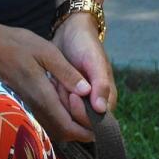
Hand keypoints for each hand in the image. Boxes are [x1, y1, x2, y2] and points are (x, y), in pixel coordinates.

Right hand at [0, 23, 95, 142]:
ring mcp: (29, 109)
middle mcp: (36, 108)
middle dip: (81, 131)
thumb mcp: (46, 52)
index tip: (100, 125)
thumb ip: (67, 74)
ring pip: (55, 128)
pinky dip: (61, 118)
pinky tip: (67, 105)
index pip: (68, 126)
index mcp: (43, 96)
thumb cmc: (16, 46)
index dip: (86, 131)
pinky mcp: (25, 105)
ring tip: (85, 112)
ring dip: (71, 125)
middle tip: (96, 119)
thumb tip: (86, 91)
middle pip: (63, 133)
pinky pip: (47, 120)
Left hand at [53, 12, 116, 129]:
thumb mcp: (95, 62)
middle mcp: (93, 108)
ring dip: (58, 102)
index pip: (94, 124)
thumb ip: (101, 85)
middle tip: (63, 85)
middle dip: (67, 107)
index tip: (73, 95)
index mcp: (107, 101)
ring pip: (65, 119)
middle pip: (77, 124)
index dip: (81, 114)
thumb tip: (101, 109)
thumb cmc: (86, 45)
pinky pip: (56, 111)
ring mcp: (79, 106)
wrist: (70, 34)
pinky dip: (52, 100)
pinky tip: (52, 84)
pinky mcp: (65, 103)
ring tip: (58, 82)